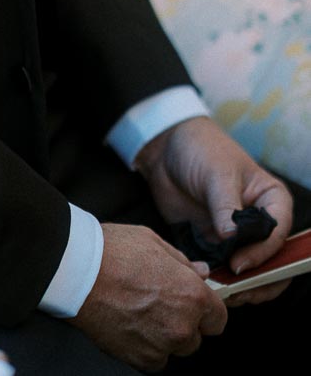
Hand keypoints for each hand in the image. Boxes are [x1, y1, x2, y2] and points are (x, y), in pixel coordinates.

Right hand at [72, 222, 225, 369]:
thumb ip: (183, 262)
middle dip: (184, 322)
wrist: (77, 272)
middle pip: (197, 336)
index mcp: (191, 295)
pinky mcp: (141, 358)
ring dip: (165, 335)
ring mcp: (162, 345)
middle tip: (158, 301)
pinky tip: (130, 323)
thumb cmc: (112, 251)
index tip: (193, 304)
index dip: (206, 309)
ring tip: (140, 311)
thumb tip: (201, 272)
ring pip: (175, 348)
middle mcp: (182, 325)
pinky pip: (155, 358)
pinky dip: (146, 346)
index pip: (218, 318)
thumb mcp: (153, 242)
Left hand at [136, 117, 292, 304]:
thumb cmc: (200, 150)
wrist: (165, 149)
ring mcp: (238, 237)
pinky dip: (218, 281)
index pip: (278, 234)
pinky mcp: (216, 245)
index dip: (263, 253)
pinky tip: (206, 286)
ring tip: (221, 292)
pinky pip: (223, 270)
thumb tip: (230, 238)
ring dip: (239, 286)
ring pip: (250, 272)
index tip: (239, 263)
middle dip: (259, 280)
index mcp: (272, 201)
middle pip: (272, 262)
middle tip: (237, 291)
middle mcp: (260, 223)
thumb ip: (225, 206)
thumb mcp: (216, 173)